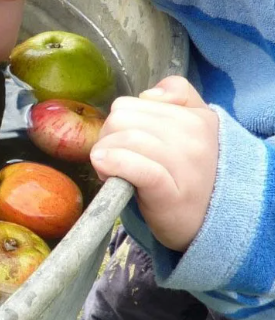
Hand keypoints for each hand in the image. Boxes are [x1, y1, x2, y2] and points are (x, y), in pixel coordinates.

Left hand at [90, 75, 218, 251]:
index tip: (125, 142)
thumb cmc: (192, 176)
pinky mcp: (170, 192)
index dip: (118, 122)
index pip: (131, 103)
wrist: (214, 224)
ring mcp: (184, 164)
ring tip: (112, 172)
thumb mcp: (196, 129)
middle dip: (108, 139)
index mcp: (197, 117)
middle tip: (115, 160)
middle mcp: (194, 136)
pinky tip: (105, 170)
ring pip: (124, 138)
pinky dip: (112, 164)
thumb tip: (148, 94)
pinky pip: (134, 166)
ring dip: (105, 155)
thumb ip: (178, 97)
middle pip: (121, 119)